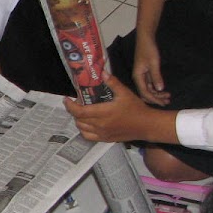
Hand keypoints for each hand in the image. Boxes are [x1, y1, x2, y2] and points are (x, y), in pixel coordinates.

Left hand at [62, 75, 177, 142]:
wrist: (146, 125)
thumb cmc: (136, 108)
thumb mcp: (125, 93)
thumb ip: (112, 83)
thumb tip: (102, 73)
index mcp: (103, 113)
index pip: (79, 112)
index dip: (70, 106)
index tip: (66, 99)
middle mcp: (100, 125)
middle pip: (78, 119)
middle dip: (74, 110)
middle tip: (78, 102)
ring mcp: (102, 134)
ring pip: (82, 128)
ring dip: (78, 120)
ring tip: (82, 112)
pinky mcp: (106, 139)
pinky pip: (88, 136)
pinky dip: (84, 130)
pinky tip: (87, 123)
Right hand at [132, 36, 169, 105]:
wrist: (145, 39)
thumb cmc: (148, 49)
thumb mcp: (154, 63)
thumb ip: (156, 77)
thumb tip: (160, 89)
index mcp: (137, 76)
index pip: (145, 92)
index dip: (154, 99)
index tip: (163, 103)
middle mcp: (138, 78)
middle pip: (145, 93)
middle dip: (155, 99)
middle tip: (167, 102)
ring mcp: (141, 76)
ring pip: (148, 90)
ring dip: (157, 94)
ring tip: (167, 97)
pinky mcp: (145, 73)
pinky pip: (149, 85)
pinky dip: (156, 88)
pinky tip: (163, 90)